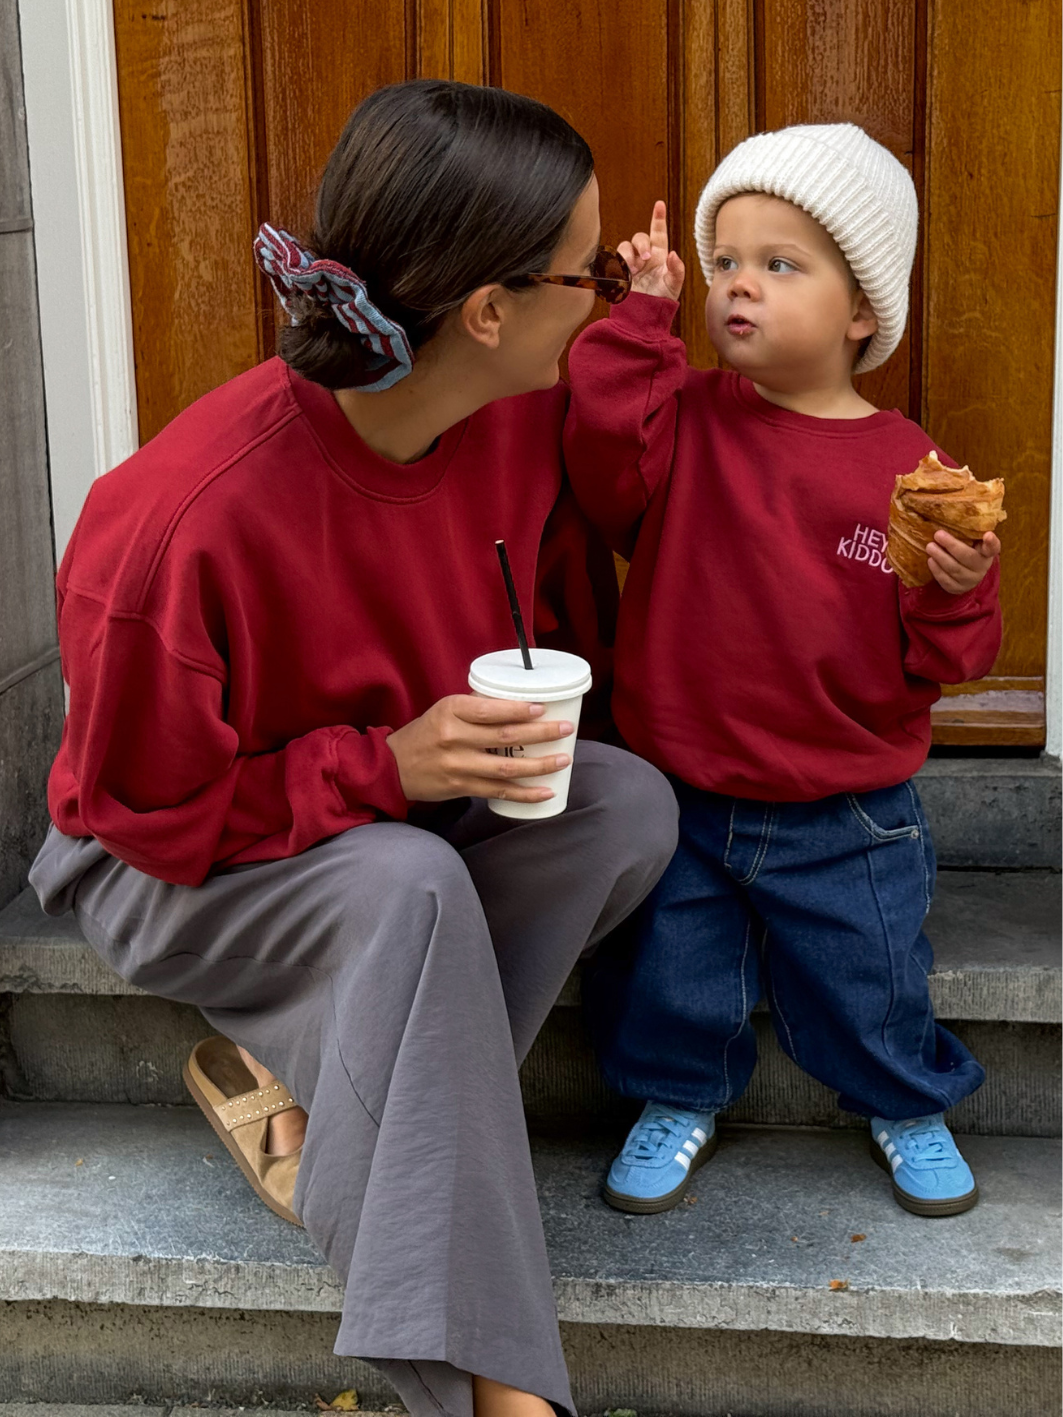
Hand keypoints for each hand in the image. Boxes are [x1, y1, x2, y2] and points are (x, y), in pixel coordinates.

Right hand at [386, 695, 572, 803]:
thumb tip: (518, 702)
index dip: (520, 710)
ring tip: (563, 760)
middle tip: (566, 730)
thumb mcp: (444, 710)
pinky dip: (525, 793)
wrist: (393, 767)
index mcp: (451, 710)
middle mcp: (454, 737)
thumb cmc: (425, 733)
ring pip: (506, 767)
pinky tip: (545, 792)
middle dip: (541, 734)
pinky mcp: (461, 788)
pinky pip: (499, 791)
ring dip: (539, 765)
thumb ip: (476, 707)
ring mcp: (458, 765)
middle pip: (505, 737)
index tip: (544, 709)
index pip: (491, 709)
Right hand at [619, 201, 684, 300]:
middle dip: (641, 244)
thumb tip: (673, 253)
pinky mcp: (617, 274)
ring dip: (628, 255)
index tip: (659, 204)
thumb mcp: (674, 286)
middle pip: (638, 238)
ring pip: (623, 248)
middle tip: (645, 258)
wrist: (644, 319)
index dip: (658, 218)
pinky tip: (623, 276)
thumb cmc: (660, 302)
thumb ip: (677, 269)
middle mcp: (643, 257)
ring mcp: (629, 265)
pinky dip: (616, 266)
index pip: (658, 232)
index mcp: (658, 256)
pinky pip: (612, 263)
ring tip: (632, 270)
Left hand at [926, 529, 1000, 594]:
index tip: (988, 534)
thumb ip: (970, 533)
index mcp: (987, 554)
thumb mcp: (974, 543)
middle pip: (967, 557)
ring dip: (940, 557)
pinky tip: (930, 561)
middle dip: (951, 546)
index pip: (993, 548)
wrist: (967, 575)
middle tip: (938, 534)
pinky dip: (937, 570)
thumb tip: (953, 512)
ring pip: (954, 569)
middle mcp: (981, 568)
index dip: (991, 542)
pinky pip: (946, 581)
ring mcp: (970, 580)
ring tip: (930, 546)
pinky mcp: (958, 588)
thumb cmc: (969, 552)